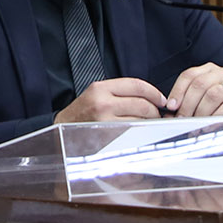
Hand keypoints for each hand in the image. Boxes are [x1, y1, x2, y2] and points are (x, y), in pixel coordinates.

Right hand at [55, 77, 170, 123]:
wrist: (61, 133)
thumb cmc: (80, 116)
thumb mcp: (95, 95)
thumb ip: (118, 92)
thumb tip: (149, 97)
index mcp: (100, 88)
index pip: (137, 85)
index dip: (154, 92)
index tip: (161, 99)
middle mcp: (102, 103)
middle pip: (142, 103)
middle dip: (155, 110)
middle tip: (157, 115)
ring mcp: (105, 121)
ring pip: (140, 119)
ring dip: (150, 123)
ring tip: (148, 124)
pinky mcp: (108, 137)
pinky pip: (133, 132)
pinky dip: (141, 132)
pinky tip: (140, 133)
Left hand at [163, 63, 222, 142]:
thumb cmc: (222, 110)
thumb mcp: (203, 104)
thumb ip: (187, 105)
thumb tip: (168, 115)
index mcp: (209, 71)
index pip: (189, 75)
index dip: (177, 91)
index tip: (171, 107)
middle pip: (200, 84)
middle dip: (187, 105)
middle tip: (182, 121)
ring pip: (213, 94)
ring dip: (201, 112)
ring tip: (195, 125)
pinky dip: (217, 117)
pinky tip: (211, 126)